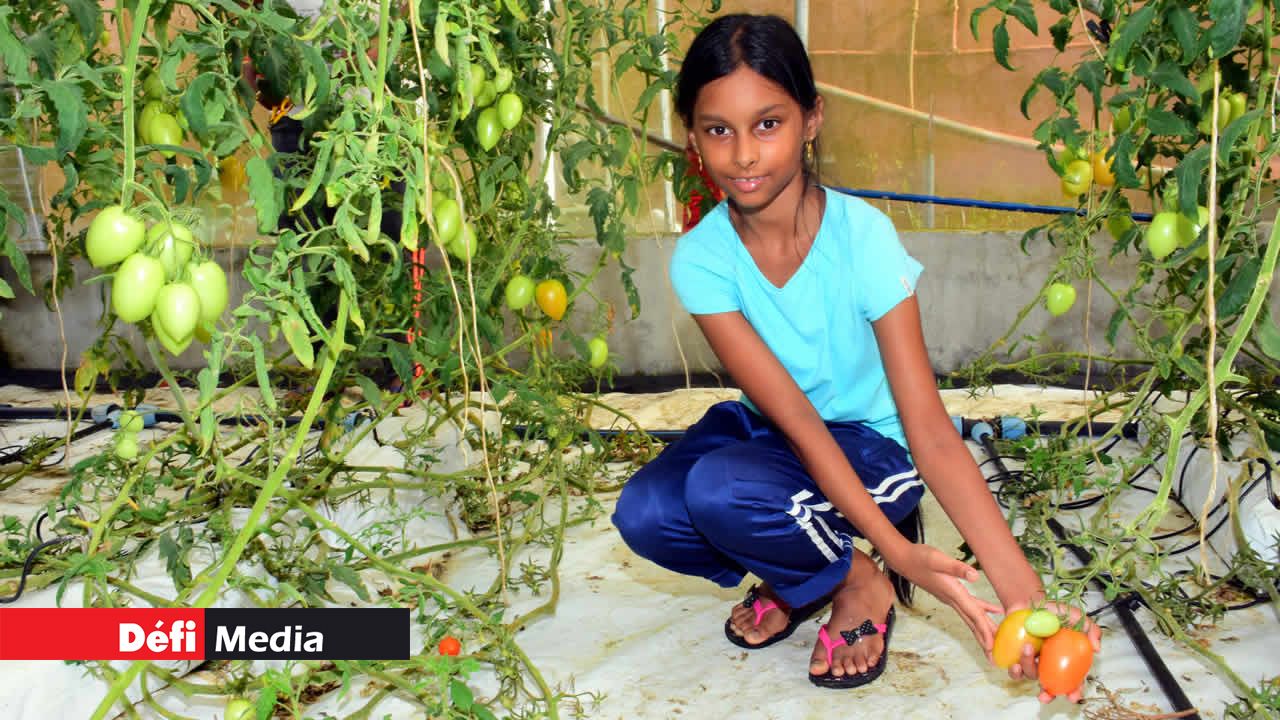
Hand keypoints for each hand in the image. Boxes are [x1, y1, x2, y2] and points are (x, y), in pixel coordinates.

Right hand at [886, 542, 1000, 651]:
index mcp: (953, 592)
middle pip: (972, 622)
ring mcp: (950, 598)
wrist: (903, 559)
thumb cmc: (919, 558)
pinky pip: (970, 607)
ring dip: (983, 630)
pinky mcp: (950, 593)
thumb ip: (956, 567)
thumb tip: (975, 576)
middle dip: (984, 640)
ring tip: (996, 642)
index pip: (973, 615)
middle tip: (995, 657)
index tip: (992, 646)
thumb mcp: (937, 559)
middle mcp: (952, 599)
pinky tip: (994, 610)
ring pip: (971, 618)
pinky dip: (983, 611)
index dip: (984, 630)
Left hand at [996, 601, 1102, 703]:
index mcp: (1064, 659)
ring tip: (1027, 648)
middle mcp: (1048, 664)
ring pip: (1030, 675)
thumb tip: (1097, 649)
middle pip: (1050, 686)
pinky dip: (1014, 670)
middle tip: (1044, 695)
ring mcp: (1032, 661)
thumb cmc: (1053, 611)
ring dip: (1028, 667)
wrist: (1029, 601)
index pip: (1072, 680)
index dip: (1074, 691)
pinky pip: (1014, 670)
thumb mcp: (1075, 616)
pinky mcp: (1015, 657)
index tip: (1073, 696)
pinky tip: (1014, 662)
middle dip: (1048, 695)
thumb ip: (1090, 629)